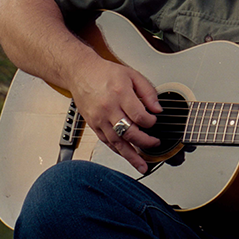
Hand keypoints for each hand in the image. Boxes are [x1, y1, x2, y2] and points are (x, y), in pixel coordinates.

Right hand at [62, 56, 163, 173]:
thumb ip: (148, 91)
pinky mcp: (93, 125)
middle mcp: (108, 108)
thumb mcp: (132, 75)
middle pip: (129, 132)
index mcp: (120, 93)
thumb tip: (158, 109)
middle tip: (155, 144)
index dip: (150, 122)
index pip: (139, 115)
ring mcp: (99, 119)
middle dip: (145, 142)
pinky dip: (118, 150)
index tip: (154, 121)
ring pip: (117, 142)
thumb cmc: (105, 73)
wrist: (80, 73)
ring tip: (142, 166)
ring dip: (131, 156)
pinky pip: (107, 142)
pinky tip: (127, 156)